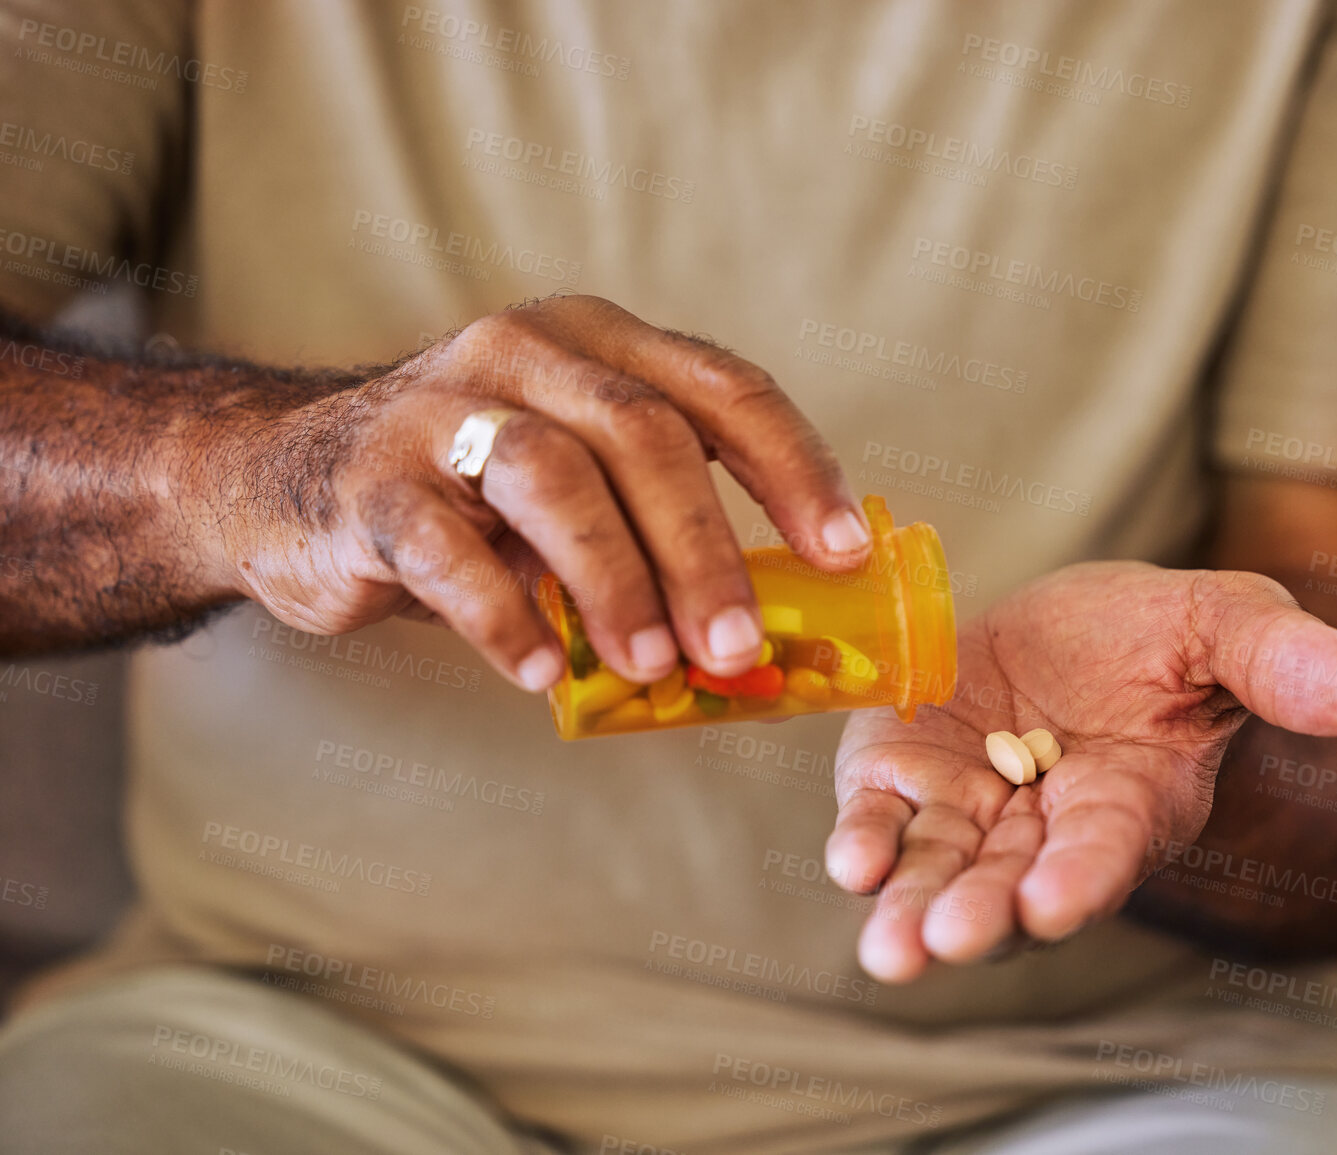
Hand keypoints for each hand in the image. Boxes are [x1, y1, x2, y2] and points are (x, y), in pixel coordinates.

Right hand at [200, 295, 870, 690]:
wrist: (288, 481)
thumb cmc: (471, 496)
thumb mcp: (576, 485)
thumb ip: (657, 530)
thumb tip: (769, 640)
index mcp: (601, 346)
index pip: (724, 389)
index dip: (794, 468)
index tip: (841, 551)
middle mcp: (527, 352)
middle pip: (645, 435)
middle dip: (705, 548)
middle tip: (739, 645)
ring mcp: (442, 406)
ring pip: (553, 477)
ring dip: (616, 581)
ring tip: (652, 665)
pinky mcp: (373, 478)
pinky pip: (448, 547)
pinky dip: (503, 615)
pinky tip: (538, 672)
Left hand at [825, 561, 1336, 982]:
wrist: (1072, 623)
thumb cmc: (1163, 634)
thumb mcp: (1228, 623)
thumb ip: (1284, 662)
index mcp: (1132, 803)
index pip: (1107, 851)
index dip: (1081, 876)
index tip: (1052, 901)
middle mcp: (1047, 827)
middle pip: (1010, 885)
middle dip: (980, 914)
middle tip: (945, 941)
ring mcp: (971, 808)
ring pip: (940, 870)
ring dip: (913, 906)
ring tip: (892, 947)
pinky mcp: (906, 773)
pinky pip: (886, 817)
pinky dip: (867, 839)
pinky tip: (853, 859)